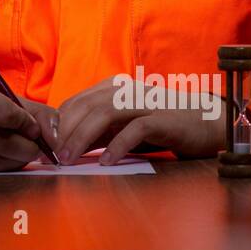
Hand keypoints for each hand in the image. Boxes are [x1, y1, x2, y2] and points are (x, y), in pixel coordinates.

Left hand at [54, 76, 225, 164]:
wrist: (205, 123)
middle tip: (52, 155)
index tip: (44, 145)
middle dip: (64, 131)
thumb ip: (97, 132)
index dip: (57, 123)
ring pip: (104, 113)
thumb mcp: (121, 126)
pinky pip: (134, 129)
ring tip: (69, 159)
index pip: (76, 102)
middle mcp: (126, 90)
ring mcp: (144, 102)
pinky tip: (106, 161)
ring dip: (82, 137)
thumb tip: (64, 146)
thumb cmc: (160, 126)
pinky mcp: (162, 118)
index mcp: (113, 88)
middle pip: (85, 106)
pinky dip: (117, 145)